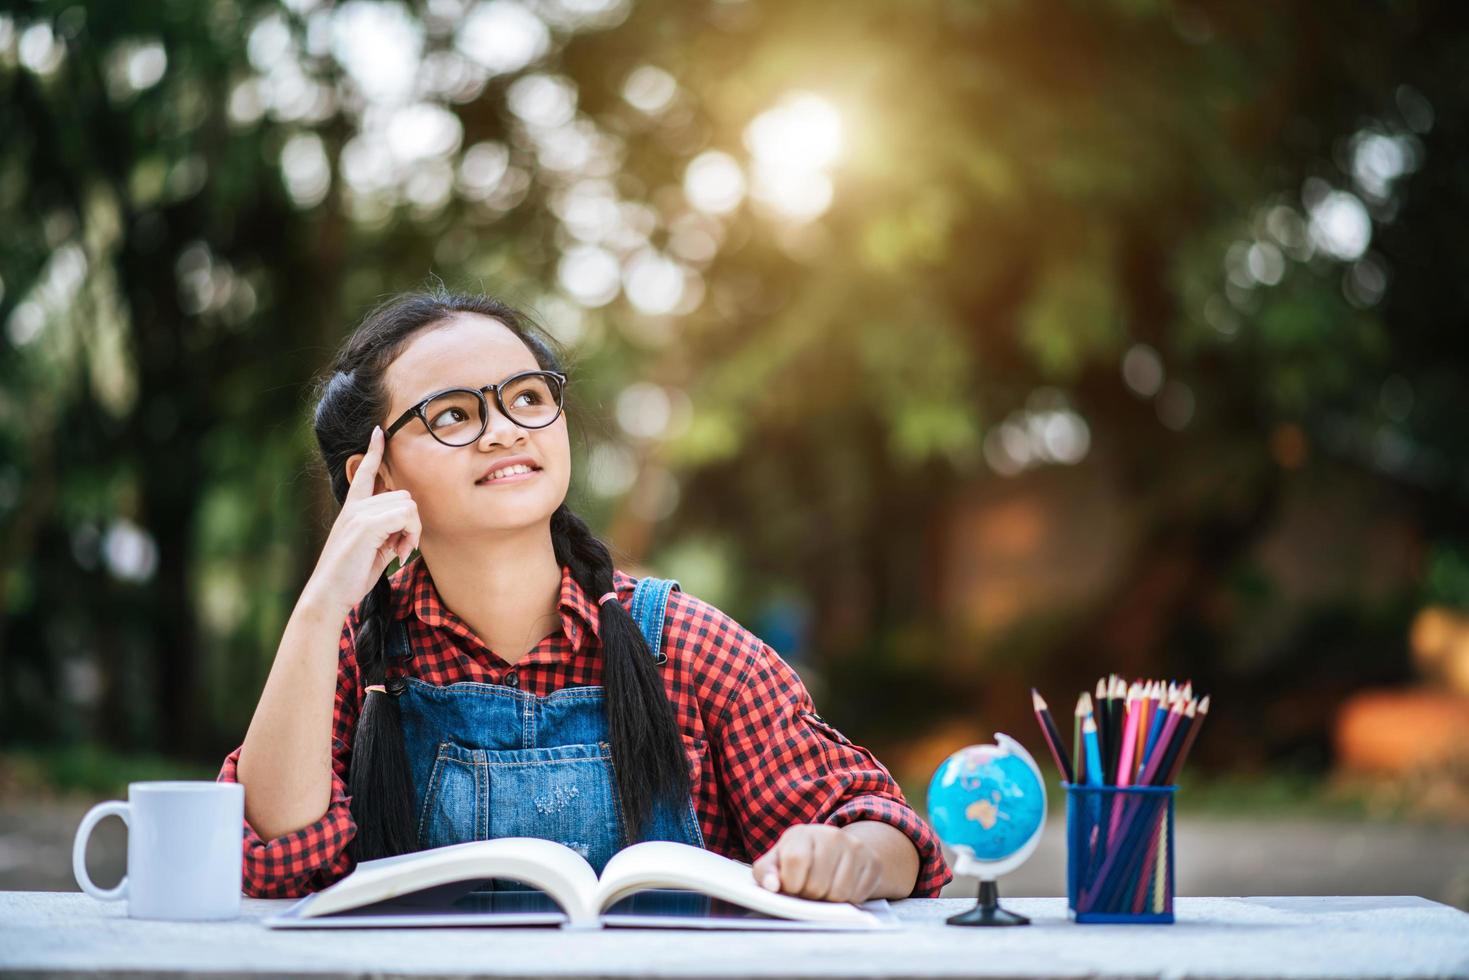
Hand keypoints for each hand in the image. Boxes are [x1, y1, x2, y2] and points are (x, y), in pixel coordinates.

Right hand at [305, 425, 421, 614]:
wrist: (329, 594)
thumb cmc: (350, 576)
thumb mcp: (373, 548)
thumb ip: (387, 530)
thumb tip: (407, 523)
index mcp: (353, 508)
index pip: (364, 473)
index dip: (373, 452)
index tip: (379, 432)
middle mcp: (355, 505)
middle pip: (404, 495)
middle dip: (412, 523)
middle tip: (402, 548)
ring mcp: (360, 512)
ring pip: (408, 505)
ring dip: (413, 531)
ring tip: (399, 552)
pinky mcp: (366, 523)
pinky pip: (406, 516)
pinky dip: (411, 535)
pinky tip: (399, 554)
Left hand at [750, 824, 882, 903]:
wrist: (838, 852)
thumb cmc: (800, 860)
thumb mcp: (777, 861)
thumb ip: (766, 872)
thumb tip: (772, 886)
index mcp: (803, 833)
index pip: (796, 860)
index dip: (791, 883)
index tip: (790, 887)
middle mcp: (832, 835)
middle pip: (817, 884)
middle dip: (809, 895)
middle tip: (808, 890)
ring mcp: (855, 848)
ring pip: (839, 893)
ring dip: (828, 900)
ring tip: (823, 890)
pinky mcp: (873, 863)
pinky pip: (857, 896)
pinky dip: (847, 901)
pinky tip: (840, 888)